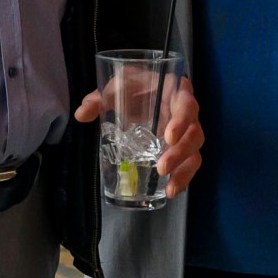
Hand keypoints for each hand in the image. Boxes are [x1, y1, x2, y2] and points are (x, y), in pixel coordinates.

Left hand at [73, 75, 204, 197]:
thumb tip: (82, 114)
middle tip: (161, 168)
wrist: (139, 91)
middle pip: (195, 133)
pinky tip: (172, 191)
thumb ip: (99, 98)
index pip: (187, 104)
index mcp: (176, 91)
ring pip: (194, 152)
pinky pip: (189, 164)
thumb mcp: (116, 86)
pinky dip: (183, 178)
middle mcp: (187, 113)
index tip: (169, 137)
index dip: (182, 121)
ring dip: (183, 170)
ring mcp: (186, 132)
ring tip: (170, 188)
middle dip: (180, 152)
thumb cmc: (132, 85)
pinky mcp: (182, 148)